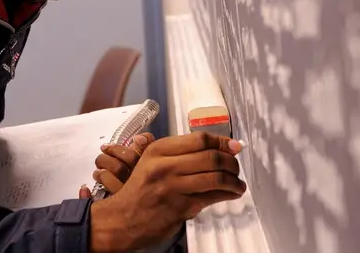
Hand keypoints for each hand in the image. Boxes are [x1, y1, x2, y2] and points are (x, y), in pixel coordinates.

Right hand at [88, 132, 244, 252]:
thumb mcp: (153, 161)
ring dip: (234, 180)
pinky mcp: (181, 207)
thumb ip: (182, 153)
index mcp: (159, 150)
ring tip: (238, 184)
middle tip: (236, 168)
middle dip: (231, 162)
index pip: (200, 139)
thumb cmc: (141, 188)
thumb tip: (221, 147)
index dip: (222, 142)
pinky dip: (227, 194)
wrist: (121, 219)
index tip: (234, 147)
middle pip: (211, 157)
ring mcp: (173, 187)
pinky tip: (232, 194)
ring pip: (216, 178)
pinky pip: (212, 197)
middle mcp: (166, 166)